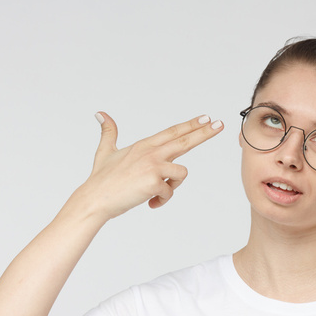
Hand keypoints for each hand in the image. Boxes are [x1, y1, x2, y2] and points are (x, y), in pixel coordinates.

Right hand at [78, 111, 223, 219]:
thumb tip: (100, 114)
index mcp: (144, 145)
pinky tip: (148, 202)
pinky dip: (161, 200)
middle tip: (220, 124)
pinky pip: (169, 192)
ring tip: (153, 193)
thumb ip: (109, 132)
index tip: (205, 118)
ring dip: (171, 186)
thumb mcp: (105, 151)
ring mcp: (154, 166)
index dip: (190, 125)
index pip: (173, 132)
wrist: (94, 199)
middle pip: (185, 141)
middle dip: (204, 132)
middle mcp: (151, 152)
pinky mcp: (155, 182)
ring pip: (181, 173)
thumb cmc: (101, 179)